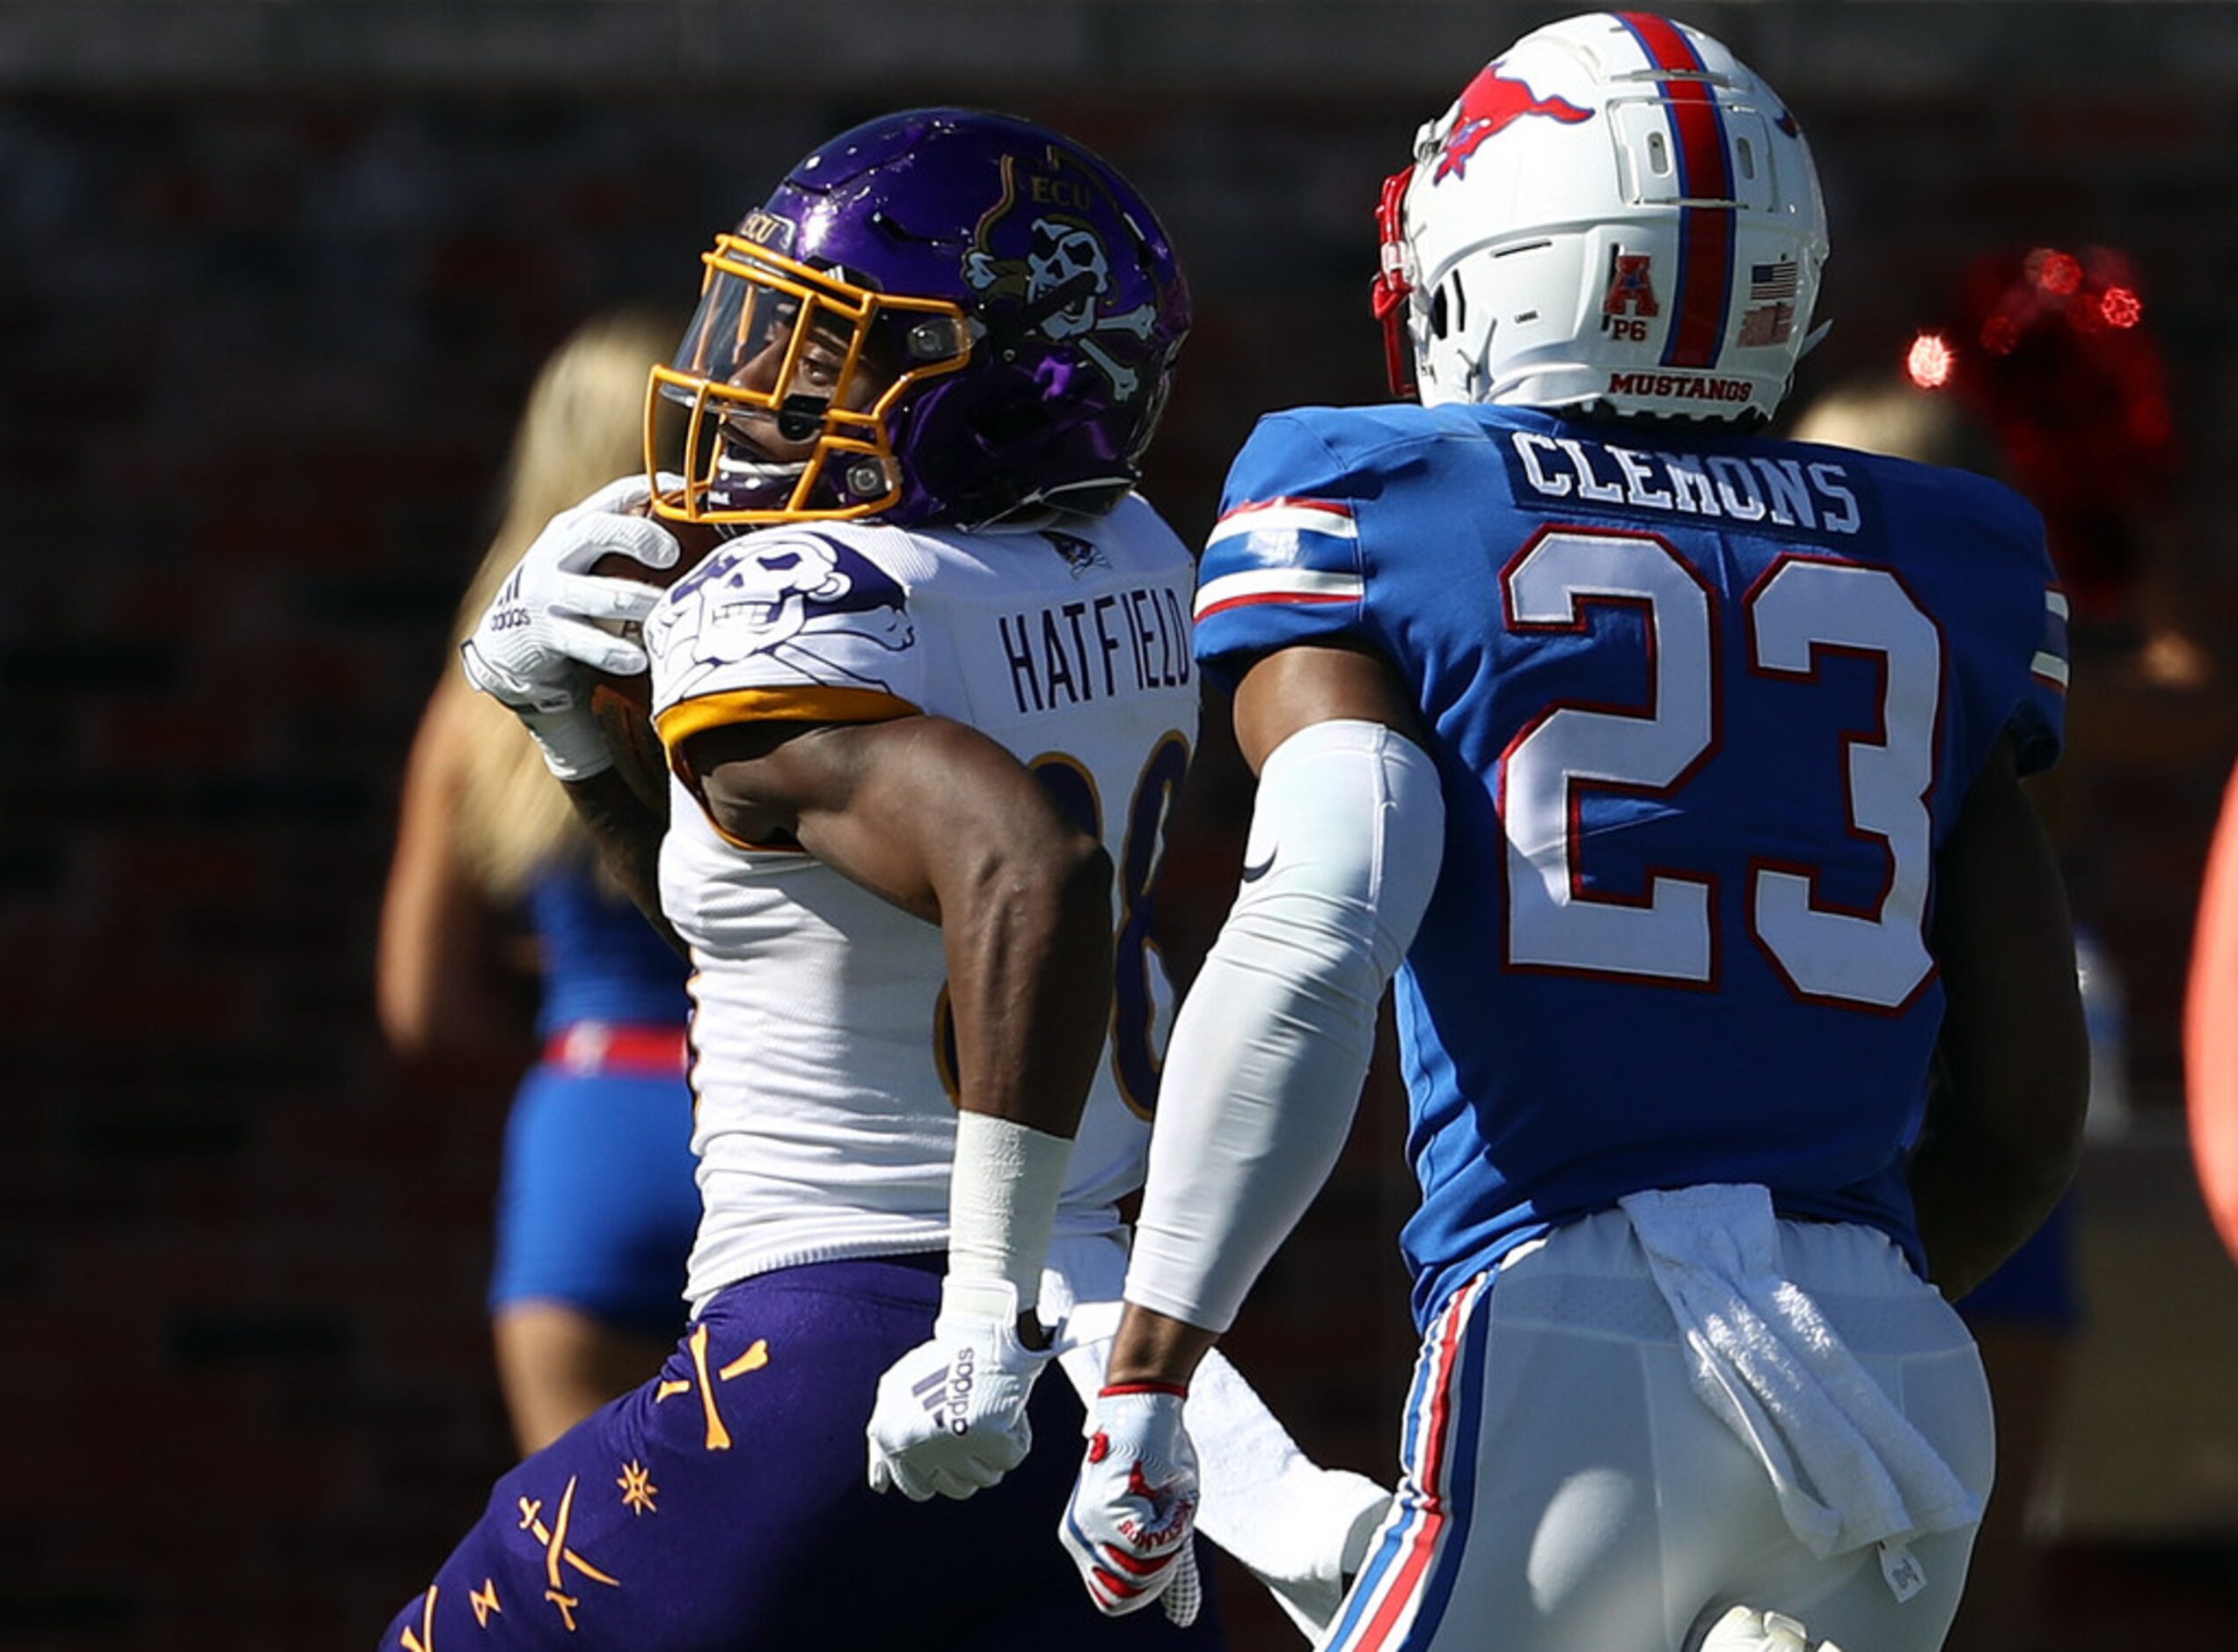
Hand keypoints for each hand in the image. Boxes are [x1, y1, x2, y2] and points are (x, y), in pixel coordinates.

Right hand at [458, 474, 679, 716]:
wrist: (507, 638)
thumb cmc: (566, 591)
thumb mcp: (584, 556)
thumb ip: (623, 538)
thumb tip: (690, 525)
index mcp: (573, 527)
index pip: (615, 496)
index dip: (654, 490)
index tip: (688, 497)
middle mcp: (558, 553)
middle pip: (600, 530)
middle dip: (641, 537)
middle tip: (672, 555)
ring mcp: (549, 593)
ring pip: (606, 595)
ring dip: (643, 604)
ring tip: (668, 613)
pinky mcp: (547, 633)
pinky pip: (590, 643)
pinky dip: (618, 652)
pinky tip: (640, 659)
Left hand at [866, 1277, 1052, 1500]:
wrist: (977, 1334)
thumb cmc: (940, 1365)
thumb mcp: (895, 1396)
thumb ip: (882, 1443)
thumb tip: (879, 1487)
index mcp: (890, 1437)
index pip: (916, 1487)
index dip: (939, 1472)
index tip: (952, 1452)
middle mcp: (915, 1445)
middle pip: (956, 1488)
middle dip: (969, 1465)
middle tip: (975, 1433)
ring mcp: (951, 1444)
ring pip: (986, 1477)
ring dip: (992, 1449)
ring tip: (989, 1414)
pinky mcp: (988, 1437)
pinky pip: (1011, 1457)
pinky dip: (1015, 1435)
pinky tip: (1007, 1410)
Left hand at [1062, 1384, 1202, 1625]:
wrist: (1147, 1404)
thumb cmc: (1158, 1456)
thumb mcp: (1163, 1519)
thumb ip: (1164, 1566)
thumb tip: (1182, 1620)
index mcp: (1085, 1542)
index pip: (1113, 1600)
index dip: (1148, 1583)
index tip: (1161, 1544)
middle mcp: (1077, 1538)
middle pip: (1127, 1593)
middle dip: (1160, 1566)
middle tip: (1164, 1519)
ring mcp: (1087, 1526)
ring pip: (1142, 1571)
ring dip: (1169, 1539)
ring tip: (1161, 1498)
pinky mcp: (1104, 1510)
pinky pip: (1152, 1544)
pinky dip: (1173, 1522)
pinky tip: (1162, 1489)